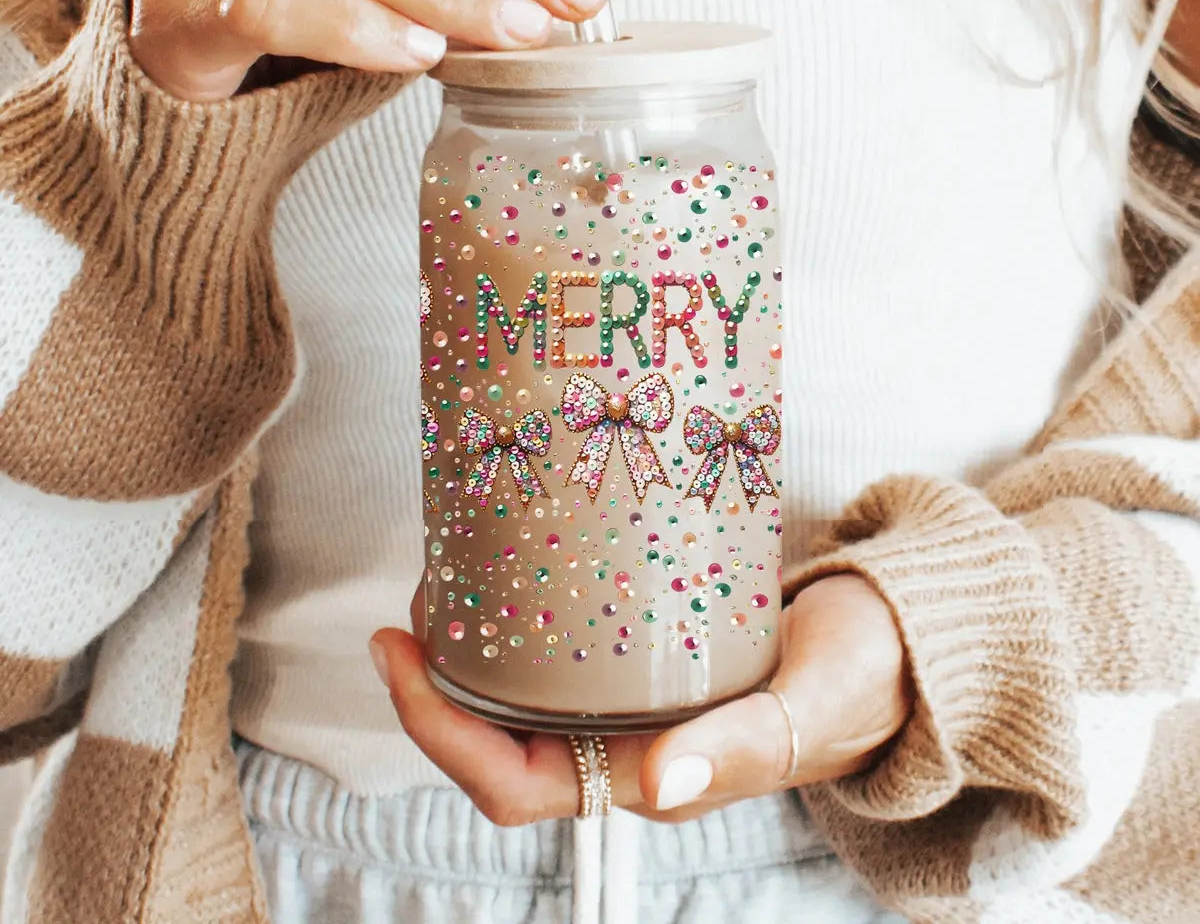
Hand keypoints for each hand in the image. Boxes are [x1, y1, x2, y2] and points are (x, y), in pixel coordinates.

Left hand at [369, 573, 912, 825]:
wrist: (896, 644)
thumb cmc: (864, 678)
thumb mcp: (813, 703)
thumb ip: (747, 743)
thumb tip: (661, 778)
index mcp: (652, 776)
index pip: (511, 785)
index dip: (439, 732)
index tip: (397, 651)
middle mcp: (628, 747)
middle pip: (495, 741)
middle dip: (435, 685)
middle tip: (412, 601)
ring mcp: (634, 704)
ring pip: (522, 696)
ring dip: (471, 649)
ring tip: (444, 577)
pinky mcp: (646, 660)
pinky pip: (563, 652)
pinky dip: (523, 618)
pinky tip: (513, 563)